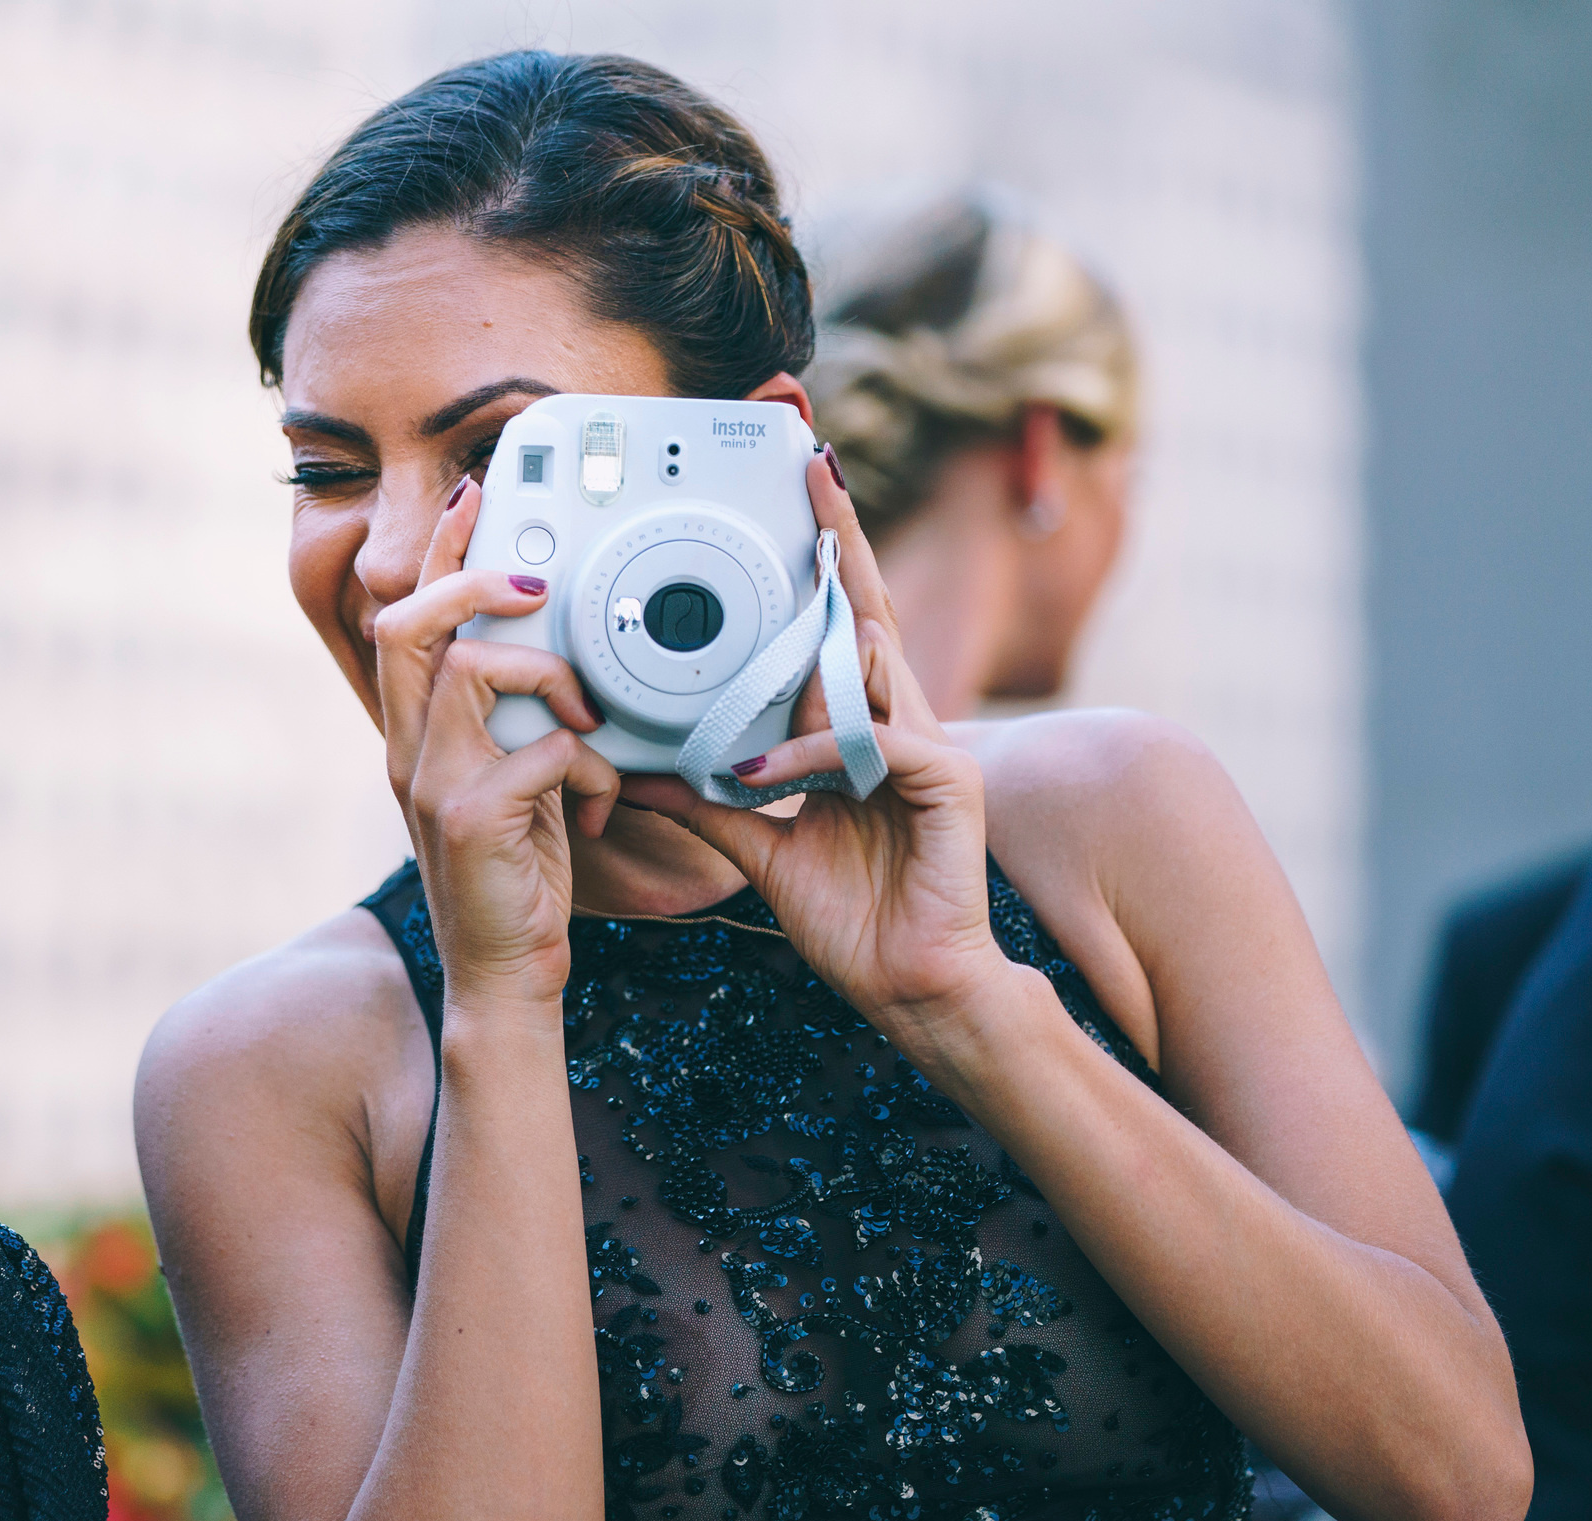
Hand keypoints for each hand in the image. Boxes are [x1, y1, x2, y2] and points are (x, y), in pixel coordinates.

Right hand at [379, 481, 619, 1011]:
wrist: (505, 974)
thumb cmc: (518, 876)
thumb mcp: (515, 781)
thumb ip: (518, 721)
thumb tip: (564, 656)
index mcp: (417, 734)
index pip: (409, 618)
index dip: (440, 552)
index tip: (476, 498)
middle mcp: (410, 750)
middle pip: (412, 623)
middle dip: (476, 578)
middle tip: (539, 582)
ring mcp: (434, 782)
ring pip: (478, 669)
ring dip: (553, 679)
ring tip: (590, 720)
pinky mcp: (473, 817)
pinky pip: (544, 748)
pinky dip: (592, 769)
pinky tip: (603, 806)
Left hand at [620, 451, 1012, 1029]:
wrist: (908, 985)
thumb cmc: (850, 915)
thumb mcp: (760, 847)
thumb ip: (712, 802)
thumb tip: (642, 773)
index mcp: (854, 730)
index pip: (833, 629)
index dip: (818, 563)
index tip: (791, 497)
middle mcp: (895, 723)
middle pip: (864, 612)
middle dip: (840, 537)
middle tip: (810, 464)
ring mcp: (928, 747)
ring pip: (869, 664)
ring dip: (816, 642)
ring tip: (779, 603)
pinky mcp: (949, 783)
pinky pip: (872, 744)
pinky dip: (811, 754)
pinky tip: (767, 770)